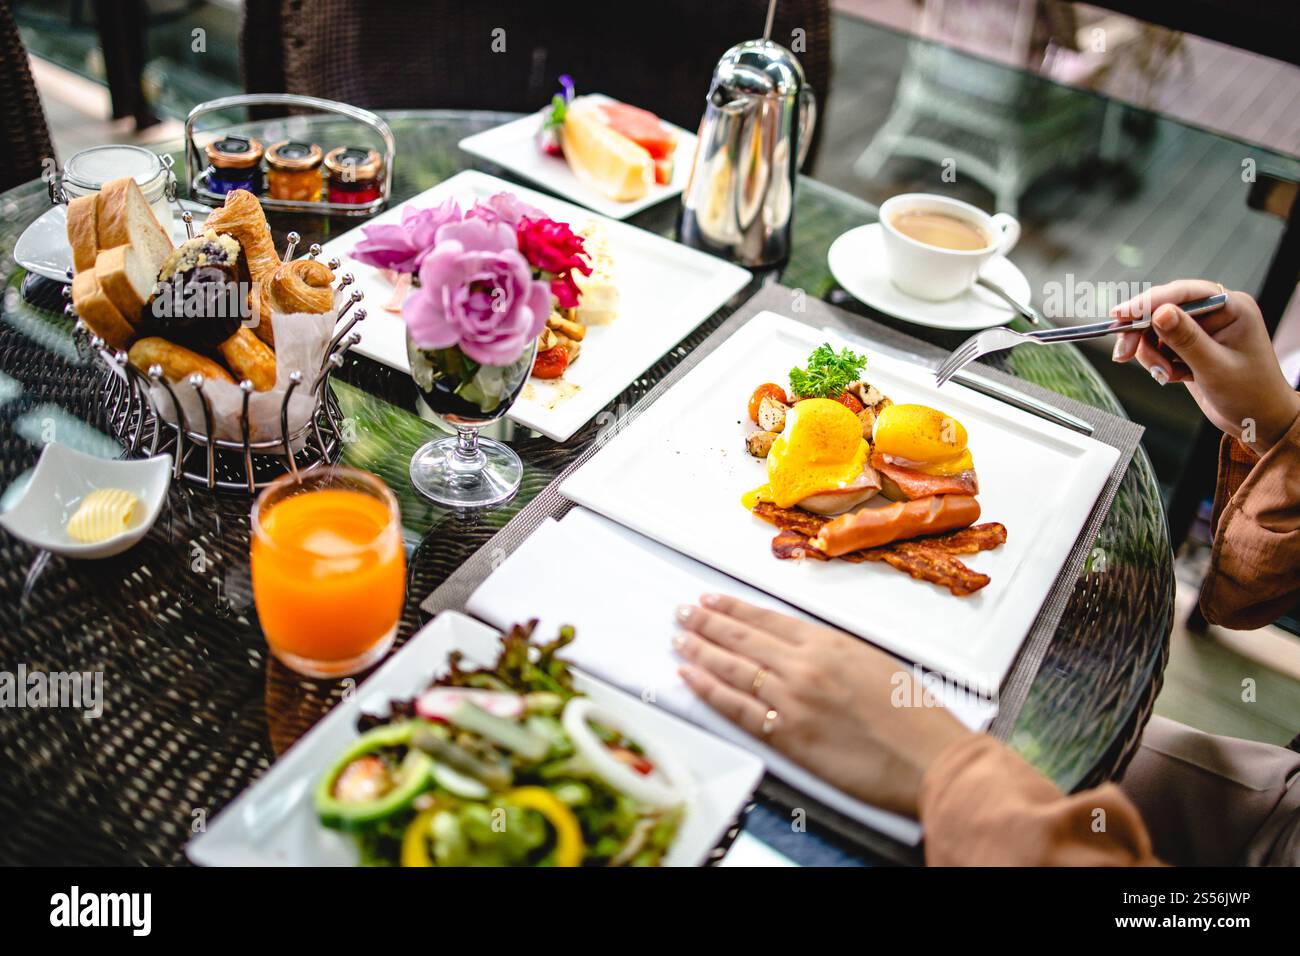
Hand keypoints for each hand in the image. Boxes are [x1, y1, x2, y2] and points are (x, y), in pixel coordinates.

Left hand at [673, 594, 971, 817]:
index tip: (709, 600)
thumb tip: (798, 646)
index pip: (765, 618)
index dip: (732, 608)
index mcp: (827, 642)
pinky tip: (689, 678)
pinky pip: (737, 708)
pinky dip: (708, 690)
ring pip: (731, 668)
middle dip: (705, 623)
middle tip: (681, 613)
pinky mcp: (787, 735)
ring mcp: (791, 700)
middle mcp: (803, 665)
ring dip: (699, 652)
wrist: (930, 757)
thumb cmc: (913, 713)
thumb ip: (831, 651)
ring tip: (678, 640)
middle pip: (741, 638)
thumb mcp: (872, 661)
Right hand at [1111, 280, 1299, 453]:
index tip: (1122, 314)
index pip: (1184, 294)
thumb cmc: (1251, 394)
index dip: (1149, 302)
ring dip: (1151, 353)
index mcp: (1232, 308)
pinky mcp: (1189, 346)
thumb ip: (1186, 339)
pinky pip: (1159, 346)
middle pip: (1163, 309)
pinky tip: (1172, 376)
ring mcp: (1201, 330)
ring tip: (1165, 374)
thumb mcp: (1215, 367)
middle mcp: (1215, 313)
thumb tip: (1160, 314)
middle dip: (1142, 332)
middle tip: (1125, 352)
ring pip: (1155, 329)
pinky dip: (1157, 362)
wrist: (1257, 420)